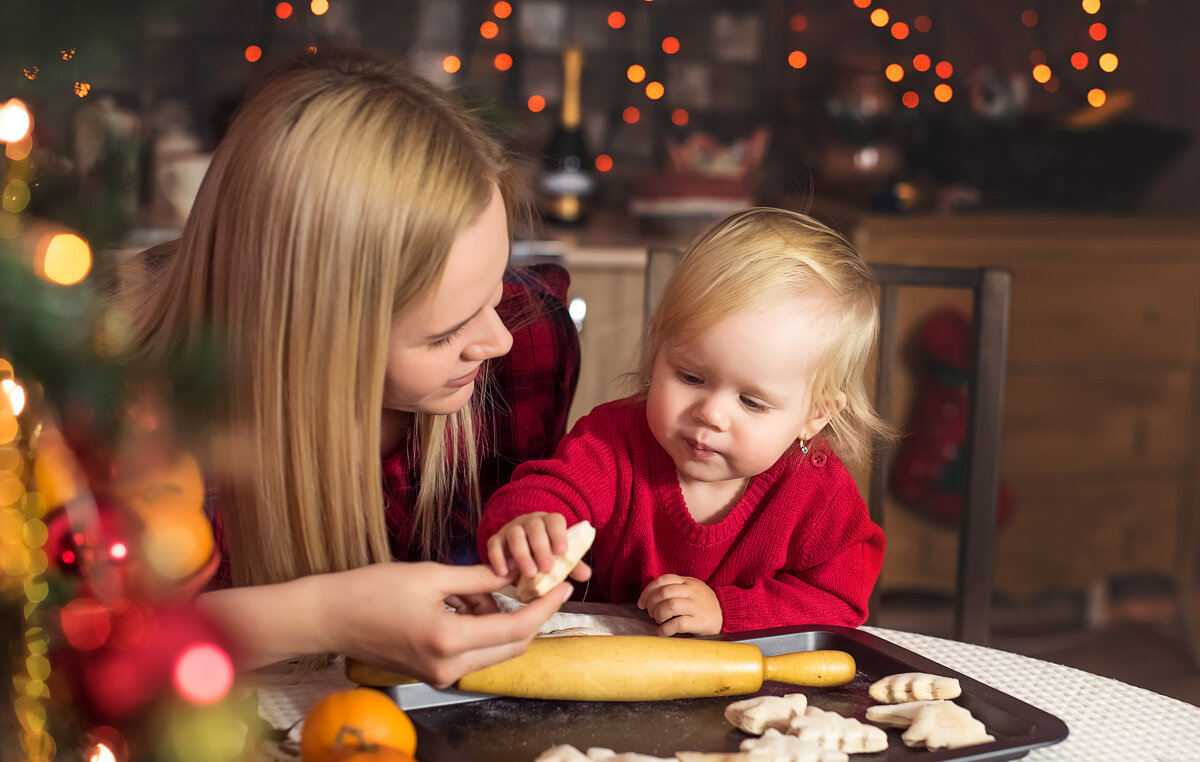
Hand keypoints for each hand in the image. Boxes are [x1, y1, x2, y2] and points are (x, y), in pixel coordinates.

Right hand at [323, 561, 572, 686]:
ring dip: (498, 618)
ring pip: (493, 649)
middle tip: (538, 583)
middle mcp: (449, 667)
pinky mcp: (433, 673)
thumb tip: (516, 574)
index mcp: (449, 641)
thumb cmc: (371, 590)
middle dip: (529, 614)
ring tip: (475, 588)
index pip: (516, 630)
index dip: (545, 607)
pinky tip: (460, 601)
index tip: (565, 586)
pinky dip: (479, 627)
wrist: (329, 617)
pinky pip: (472, 651)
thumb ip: (479, 579)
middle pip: (512, 646)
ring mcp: (440, 675)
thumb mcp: (432, 576)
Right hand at [484, 512, 590, 583]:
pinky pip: (494, 544)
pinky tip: (504, 573)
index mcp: (549, 522)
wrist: (521, 550)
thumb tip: (586, 574)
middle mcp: (530, 522)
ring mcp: (512, 529)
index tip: (563, 551)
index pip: (555, 521)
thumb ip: (572, 564)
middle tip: (547, 568)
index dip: (559, 534)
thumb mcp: (558, 557)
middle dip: (541, 548)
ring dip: (522, 554)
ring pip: (515, 535)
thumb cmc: (545, 553)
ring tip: (529, 573)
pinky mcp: (496, 539)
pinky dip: (498, 558)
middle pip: (535, 528)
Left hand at [637, 574, 722, 635]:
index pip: (663, 580)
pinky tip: (662, 632)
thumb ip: (675, 589)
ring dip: (658, 614)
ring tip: (658, 620)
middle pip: (664, 592)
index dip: (648, 591)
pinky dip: (665, 629)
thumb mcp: (691, 590)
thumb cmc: (703, 604)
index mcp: (688, 582)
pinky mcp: (699, 622)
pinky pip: (677, 624)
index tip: (641, 603)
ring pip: (670, 605)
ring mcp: (696, 607)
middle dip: (651, 604)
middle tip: (650, 613)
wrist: (727, 614)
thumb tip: (649, 597)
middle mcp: (692, 592)